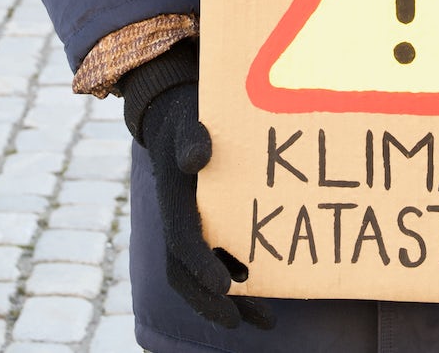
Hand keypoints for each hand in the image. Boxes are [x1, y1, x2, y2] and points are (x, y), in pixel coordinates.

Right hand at [124, 51, 273, 331]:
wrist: (173, 115)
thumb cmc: (186, 117)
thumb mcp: (188, 120)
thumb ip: (193, 138)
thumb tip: (198, 157)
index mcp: (172, 202)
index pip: (182, 244)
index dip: (203, 267)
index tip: (227, 287)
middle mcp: (177, 221)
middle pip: (186, 276)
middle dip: (211, 304)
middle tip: (241, 324)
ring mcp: (189, 226)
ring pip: (201, 276)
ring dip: (228, 301)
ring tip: (265, 319)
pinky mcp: (204, 225)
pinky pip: (215, 261)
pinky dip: (235, 279)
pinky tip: (261, 285)